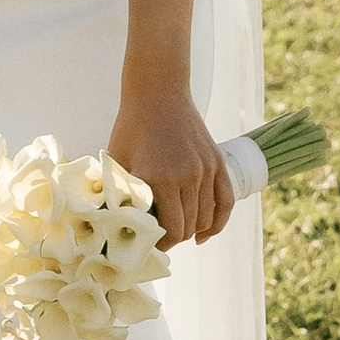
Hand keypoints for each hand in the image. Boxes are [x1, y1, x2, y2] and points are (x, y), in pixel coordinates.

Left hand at [112, 84, 232, 250]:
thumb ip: (119, 192)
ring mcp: (206, 169)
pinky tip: (205, 234)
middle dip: (174, 239)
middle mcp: (188, 176)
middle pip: (189, 227)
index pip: (170, 230)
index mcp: (161, 179)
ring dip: (193, 231)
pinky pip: (226, 201)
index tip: (149, 247)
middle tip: (159, 241)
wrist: (158, 92)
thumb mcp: (118, 160)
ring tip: (178, 234)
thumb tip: (113, 224)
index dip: (161, 244)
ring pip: (207, 217)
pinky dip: (218, 221)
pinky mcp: (217, 162)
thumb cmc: (132, 126)